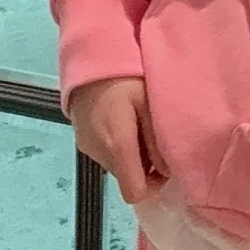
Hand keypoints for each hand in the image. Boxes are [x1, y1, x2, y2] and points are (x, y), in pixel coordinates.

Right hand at [67, 76, 168, 205]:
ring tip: (140, 125)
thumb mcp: (148, 101)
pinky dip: (118, 147)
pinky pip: (106, 154)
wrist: (88, 57)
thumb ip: (158, 138)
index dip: (154, 186)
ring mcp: (88, 147)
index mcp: (117, 145)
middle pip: (127, 178)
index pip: (135, 193)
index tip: (166, 167)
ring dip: (132, 156)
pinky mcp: (81, 140)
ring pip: (117, 166)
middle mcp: (99, 153)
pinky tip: (124, 121)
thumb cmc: (124, 75)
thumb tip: (167, 170)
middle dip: (146, 167)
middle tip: (157, 138)